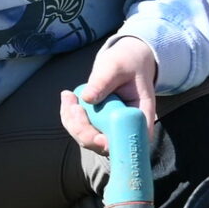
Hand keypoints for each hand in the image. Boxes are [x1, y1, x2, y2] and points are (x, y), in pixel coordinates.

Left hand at [59, 35, 160, 152]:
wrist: (126, 62)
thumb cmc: (126, 62)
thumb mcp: (116, 66)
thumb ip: (103, 81)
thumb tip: (87, 98)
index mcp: (141, 115)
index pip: (132, 140)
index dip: (115, 144)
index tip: (99, 138)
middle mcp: (127, 126)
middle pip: (105, 145)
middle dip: (84, 131)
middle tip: (74, 106)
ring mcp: (112, 128)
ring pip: (89, 140)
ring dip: (72, 123)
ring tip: (68, 97)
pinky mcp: (99, 125)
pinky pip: (80, 129)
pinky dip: (70, 117)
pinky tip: (68, 98)